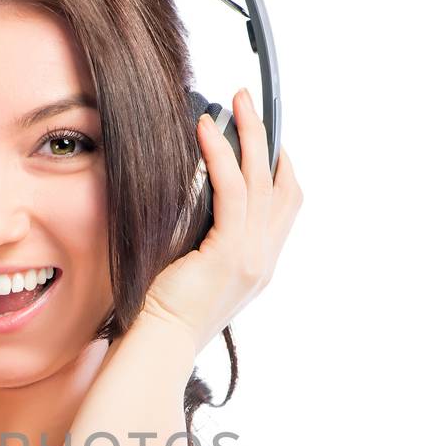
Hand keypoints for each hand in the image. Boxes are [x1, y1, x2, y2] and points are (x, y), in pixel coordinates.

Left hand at [140, 87, 302, 353]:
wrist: (159, 344)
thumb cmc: (163, 311)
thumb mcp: (195, 265)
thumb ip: (206, 234)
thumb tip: (193, 191)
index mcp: (259, 263)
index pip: (286, 204)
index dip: (279, 164)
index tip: (263, 134)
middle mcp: (264, 259)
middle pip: (281, 184)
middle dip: (267, 136)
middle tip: (248, 101)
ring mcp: (252, 257)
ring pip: (261, 180)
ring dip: (249, 134)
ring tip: (235, 101)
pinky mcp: (230, 254)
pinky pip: (233, 192)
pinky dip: (222, 156)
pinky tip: (205, 132)